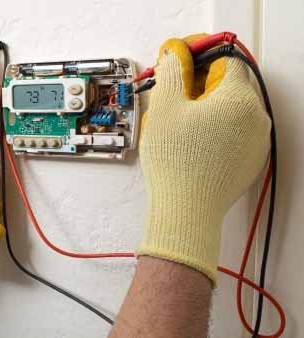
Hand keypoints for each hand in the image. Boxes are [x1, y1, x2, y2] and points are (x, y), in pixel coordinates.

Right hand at [137, 36, 270, 284]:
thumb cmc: (175, 161)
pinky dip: (217, 129)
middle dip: (203, 85)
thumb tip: (176, 54)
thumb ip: (171, 71)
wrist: (186, 211)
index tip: (180, 66)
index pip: (224, 61)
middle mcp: (257, 117)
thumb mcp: (164, 107)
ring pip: (233, 110)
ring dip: (209, 108)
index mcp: (239, 99)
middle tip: (176, 98)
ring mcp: (257, 141)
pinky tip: (195, 142)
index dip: (198, 58)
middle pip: (231, 85)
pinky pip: (236, 133)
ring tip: (182, 124)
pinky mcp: (251, 160)